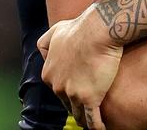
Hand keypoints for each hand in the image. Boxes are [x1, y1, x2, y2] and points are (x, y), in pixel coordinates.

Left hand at [38, 5, 122, 129]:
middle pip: (67, 102)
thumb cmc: (80, 27)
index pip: (58, 88)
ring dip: (85, 119)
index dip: (69, 91)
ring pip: (79, 113)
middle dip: (76, 105)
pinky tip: (101, 129)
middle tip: (86, 108)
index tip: (79, 92)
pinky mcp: (90, 97)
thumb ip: (46, 43)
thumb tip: (45, 52)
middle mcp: (57, 86)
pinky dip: (96, 126)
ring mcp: (72, 93)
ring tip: (92, 123)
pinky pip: (92, 119)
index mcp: (48, 73)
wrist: (98, 29)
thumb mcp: (56, 31)